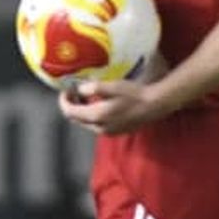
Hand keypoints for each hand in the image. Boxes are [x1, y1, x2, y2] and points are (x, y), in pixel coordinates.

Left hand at [59, 79, 174, 135]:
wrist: (155, 105)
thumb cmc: (134, 94)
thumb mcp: (111, 86)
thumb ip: (91, 88)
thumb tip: (79, 90)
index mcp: (96, 116)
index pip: (69, 112)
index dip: (64, 101)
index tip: (65, 91)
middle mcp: (99, 128)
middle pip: (76, 119)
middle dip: (71, 106)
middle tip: (73, 92)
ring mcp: (108, 132)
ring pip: (86, 123)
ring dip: (82, 110)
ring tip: (85, 96)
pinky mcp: (116, 132)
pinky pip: (97, 125)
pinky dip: (92, 115)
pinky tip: (98, 104)